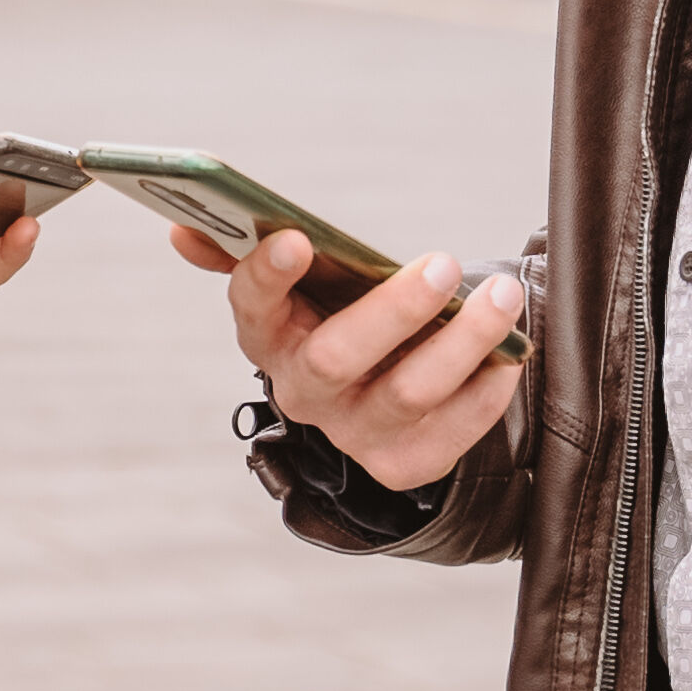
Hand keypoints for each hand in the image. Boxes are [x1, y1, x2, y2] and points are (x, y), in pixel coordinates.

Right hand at [172, 222, 524, 495]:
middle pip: (337, 358)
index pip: (252, 307)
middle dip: (392, 310)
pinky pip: (452, 433)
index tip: (298, 237)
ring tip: (502, 297)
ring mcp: (353, 433)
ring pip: (407, 394)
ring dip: (462, 342)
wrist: (379, 391)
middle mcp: (303, 392)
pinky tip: (510, 353)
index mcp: (267, 336)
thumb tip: (181, 227)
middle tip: (443, 264)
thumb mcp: (300, 281)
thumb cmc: (339, 311)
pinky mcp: (403, 464)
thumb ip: (245, 249)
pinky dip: (486, 390)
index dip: (267, 275)